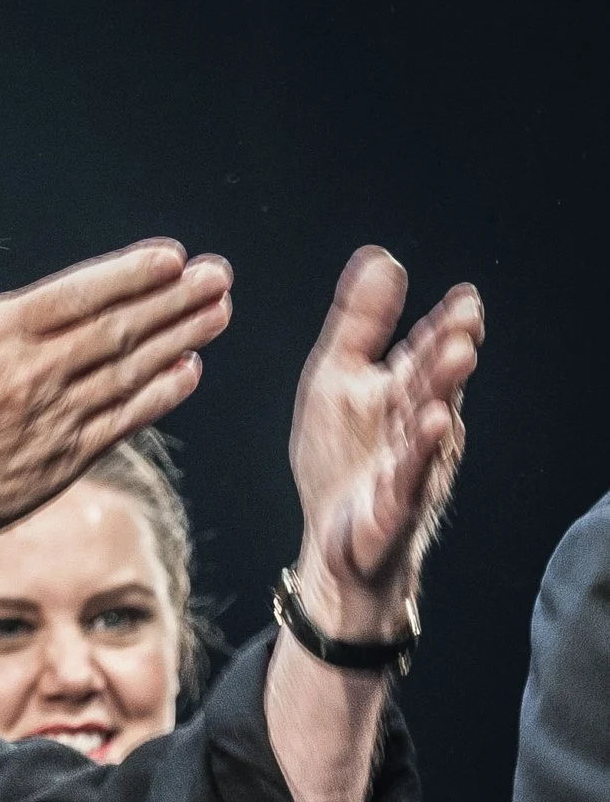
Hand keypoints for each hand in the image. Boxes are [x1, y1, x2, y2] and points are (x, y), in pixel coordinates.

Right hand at [0, 193, 234, 557]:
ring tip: (218, 311)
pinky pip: (125, 420)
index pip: (76, 295)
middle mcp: (34, 375)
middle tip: (219, 274)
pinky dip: (160, 395)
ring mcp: (55, 419)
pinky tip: (187, 372)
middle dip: (173, 300)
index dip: (128, 274)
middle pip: (118, 329)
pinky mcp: (64, 459)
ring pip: (131, 371)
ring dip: (180, 338)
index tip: (172, 258)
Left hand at [288, 247, 482, 637]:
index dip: (444, 326)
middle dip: (448, 351)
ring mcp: (411, 466)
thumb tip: (381, 258)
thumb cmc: (343, 461)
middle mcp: (415, 426)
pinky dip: (420, 453)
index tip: (464, 298)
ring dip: (443, 392)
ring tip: (456, 360)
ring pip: (430, 426)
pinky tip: (432, 425)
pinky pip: (410, 476)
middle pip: (433, 384)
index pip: (425, 354)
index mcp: (402, 393)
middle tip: (465, 319)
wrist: (336, 543)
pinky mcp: (396, 505)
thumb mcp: (336, 381)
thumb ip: (359, 324)